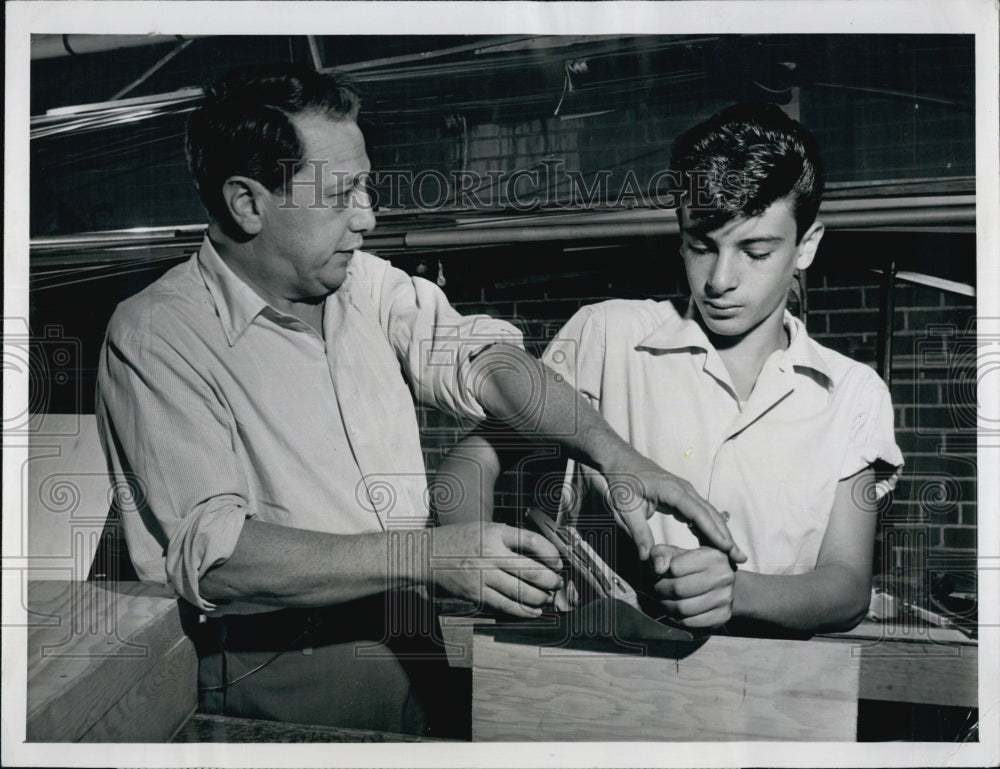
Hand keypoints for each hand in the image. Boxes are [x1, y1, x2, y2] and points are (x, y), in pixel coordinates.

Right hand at [427, 522, 563, 617]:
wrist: (427, 554)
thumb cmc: (457, 539)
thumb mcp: (484, 528)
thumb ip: (508, 538)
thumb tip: (538, 553)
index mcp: (495, 533)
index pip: (532, 541)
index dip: (551, 553)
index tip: (558, 561)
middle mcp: (491, 554)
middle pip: (532, 570)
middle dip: (551, 580)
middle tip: (558, 583)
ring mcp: (483, 575)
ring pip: (521, 591)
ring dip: (541, 597)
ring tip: (548, 597)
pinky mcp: (476, 593)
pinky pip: (505, 604)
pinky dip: (524, 610)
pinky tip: (534, 611)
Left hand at [602, 450, 745, 562]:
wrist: (619, 460)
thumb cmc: (621, 482)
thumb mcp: (625, 509)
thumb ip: (638, 533)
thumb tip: (648, 559)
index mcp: (672, 491)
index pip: (699, 514)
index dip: (714, 532)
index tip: (728, 548)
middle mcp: (683, 489)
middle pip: (710, 514)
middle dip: (726, 535)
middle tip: (740, 557)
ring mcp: (684, 491)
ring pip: (708, 512)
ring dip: (721, 532)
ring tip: (734, 552)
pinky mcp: (681, 495)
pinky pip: (701, 511)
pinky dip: (711, 526)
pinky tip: (716, 540)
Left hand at [650, 544, 735, 627]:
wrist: (718, 583)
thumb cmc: (691, 566)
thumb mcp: (675, 553)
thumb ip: (661, 554)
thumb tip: (659, 568)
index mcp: (713, 556)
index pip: (675, 567)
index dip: (661, 573)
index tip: (659, 575)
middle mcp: (724, 576)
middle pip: (678, 589)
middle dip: (661, 591)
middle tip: (657, 590)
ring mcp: (725, 598)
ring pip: (683, 608)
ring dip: (666, 606)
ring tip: (664, 600)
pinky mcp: (723, 617)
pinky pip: (689, 623)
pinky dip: (676, 619)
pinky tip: (675, 611)